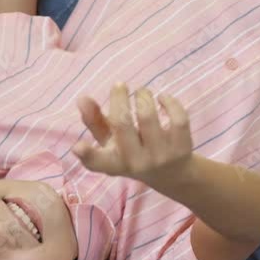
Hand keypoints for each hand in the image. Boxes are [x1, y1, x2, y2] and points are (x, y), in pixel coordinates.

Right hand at [73, 83, 193, 186]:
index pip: (96, 162)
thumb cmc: (132, 152)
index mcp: (113, 163)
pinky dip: (169, 101)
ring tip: (142, 92)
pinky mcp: (182, 149)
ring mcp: (160, 157)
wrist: (171, 175)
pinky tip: (162, 98)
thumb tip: (82, 98)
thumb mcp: (110, 142)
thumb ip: (94, 121)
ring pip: (148, 116)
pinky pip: (177, 118)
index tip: (77, 147)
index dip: (86, 154)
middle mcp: (135, 163)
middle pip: (122, 123)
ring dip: (143, 96)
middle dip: (119, 98)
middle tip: (120, 85)